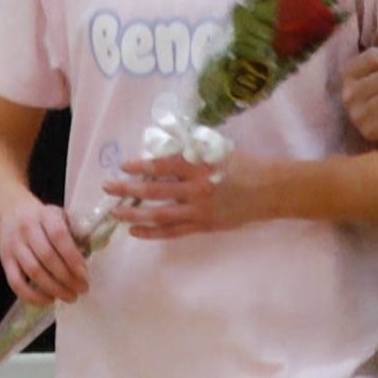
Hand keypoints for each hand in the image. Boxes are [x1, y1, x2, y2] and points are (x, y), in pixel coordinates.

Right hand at [0, 199, 87, 304]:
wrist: (12, 214)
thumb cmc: (44, 219)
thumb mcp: (61, 216)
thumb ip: (76, 230)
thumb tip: (98, 247)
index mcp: (45, 215)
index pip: (59, 235)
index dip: (72, 256)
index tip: (85, 273)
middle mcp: (27, 229)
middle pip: (47, 257)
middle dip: (67, 277)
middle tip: (82, 289)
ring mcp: (14, 246)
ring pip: (33, 271)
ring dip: (54, 288)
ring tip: (70, 296)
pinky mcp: (5, 261)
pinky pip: (16, 283)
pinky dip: (32, 296)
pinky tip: (49, 300)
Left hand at [106, 152, 268, 239]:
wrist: (269, 191)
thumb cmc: (244, 165)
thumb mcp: (218, 149)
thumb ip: (191, 150)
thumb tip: (163, 146)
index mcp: (199, 166)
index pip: (163, 166)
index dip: (141, 165)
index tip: (123, 165)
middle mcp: (196, 189)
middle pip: (154, 191)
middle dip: (128, 189)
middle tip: (108, 187)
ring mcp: (199, 211)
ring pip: (159, 215)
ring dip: (134, 213)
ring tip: (115, 211)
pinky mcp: (203, 226)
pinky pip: (172, 232)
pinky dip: (152, 232)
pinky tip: (134, 230)